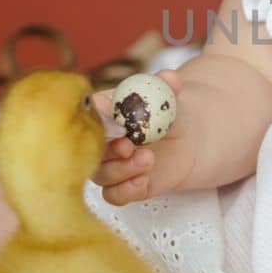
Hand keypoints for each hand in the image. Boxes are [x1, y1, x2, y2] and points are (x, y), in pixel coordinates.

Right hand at [92, 69, 195, 204]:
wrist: (184, 137)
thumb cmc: (166, 112)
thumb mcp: (168, 96)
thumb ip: (167, 86)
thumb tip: (169, 77)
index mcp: (100, 112)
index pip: (87, 118)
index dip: (99, 124)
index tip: (118, 126)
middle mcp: (99, 141)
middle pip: (88, 151)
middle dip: (108, 151)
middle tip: (129, 146)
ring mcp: (108, 165)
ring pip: (101, 176)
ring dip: (121, 170)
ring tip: (148, 159)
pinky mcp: (123, 186)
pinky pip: (114, 195)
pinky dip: (126, 191)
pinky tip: (143, 181)